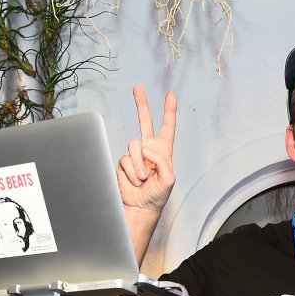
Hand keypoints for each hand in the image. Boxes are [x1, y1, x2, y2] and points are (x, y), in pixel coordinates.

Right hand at [118, 85, 177, 214]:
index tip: (171, 95)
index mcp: (163, 151)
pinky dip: (132, 172)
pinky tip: (136, 181)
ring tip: (144, 179)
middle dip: (141, 104)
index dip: (169, 111)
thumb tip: (145, 147)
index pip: (167, 128)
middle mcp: (148, 150)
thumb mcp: (169, 178)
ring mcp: (135, 155)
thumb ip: (161, 160)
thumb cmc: (157, 195)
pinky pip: (126, 160)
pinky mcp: (123, 163)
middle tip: (137, 88)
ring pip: (134, 145)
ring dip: (140, 165)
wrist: (140, 207)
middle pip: (145, 122)